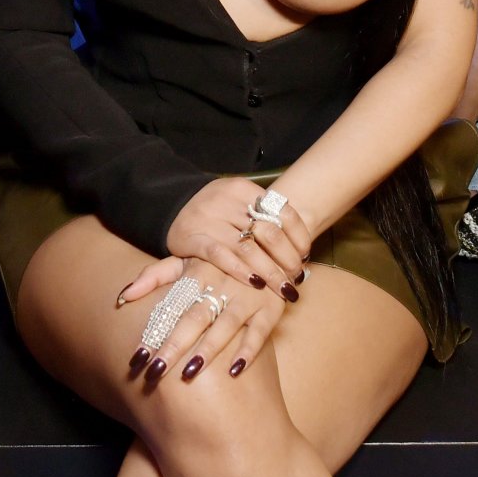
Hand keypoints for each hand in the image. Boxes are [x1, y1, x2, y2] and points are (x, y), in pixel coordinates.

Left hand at [122, 256, 284, 384]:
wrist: (268, 241)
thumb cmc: (219, 259)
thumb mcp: (187, 259)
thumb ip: (155, 276)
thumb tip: (122, 296)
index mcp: (199, 272)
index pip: (171, 306)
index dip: (154, 331)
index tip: (137, 358)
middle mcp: (222, 282)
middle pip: (194, 318)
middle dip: (175, 345)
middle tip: (155, 372)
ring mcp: (248, 295)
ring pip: (226, 324)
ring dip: (208, 349)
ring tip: (189, 373)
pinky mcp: (270, 307)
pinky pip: (259, 331)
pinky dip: (249, 349)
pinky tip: (234, 370)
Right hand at [164, 177, 309, 302]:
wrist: (171, 206)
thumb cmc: (216, 212)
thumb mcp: (238, 204)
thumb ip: (264, 218)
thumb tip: (301, 249)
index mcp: (242, 188)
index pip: (282, 210)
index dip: (299, 236)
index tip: (306, 256)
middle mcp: (225, 200)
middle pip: (268, 232)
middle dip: (288, 258)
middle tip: (297, 277)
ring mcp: (207, 219)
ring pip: (248, 248)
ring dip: (270, 272)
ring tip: (284, 288)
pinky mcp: (191, 238)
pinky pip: (220, 256)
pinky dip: (240, 271)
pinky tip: (256, 284)